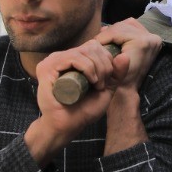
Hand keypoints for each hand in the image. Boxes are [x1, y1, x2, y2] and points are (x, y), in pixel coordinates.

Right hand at [25, 41, 127, 164]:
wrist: (67, 126)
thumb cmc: (83, 110)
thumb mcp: (106, 89)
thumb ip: (116, 74)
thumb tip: (125, 55)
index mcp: (73, 59)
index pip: (94, 46)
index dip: (106, 59)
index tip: (107, 80)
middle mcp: (62, 57)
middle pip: (91, 47)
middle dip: (104, 65)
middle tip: (102, 85)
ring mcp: (53, 61)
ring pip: (84, 51)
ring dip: (97, 68)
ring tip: (97, 85)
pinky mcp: (46, 68)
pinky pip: (73, 57)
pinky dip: (87, 67)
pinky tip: (91, 81)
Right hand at [94, 18, 161, 91]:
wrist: (128, 90)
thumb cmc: (117, 79)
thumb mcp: (109, 63)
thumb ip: (105, 48)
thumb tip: (101, 32)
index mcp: (142, 42)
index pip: (117, 31)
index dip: (102, 36)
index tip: (93, 42)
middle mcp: (151, 38)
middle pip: (123, 26)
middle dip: (108, 33)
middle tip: (98, 41)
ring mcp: (154, 38)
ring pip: (128, 24)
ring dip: (115, 31)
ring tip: (105, 40)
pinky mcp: (153, 39)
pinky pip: (134, 27)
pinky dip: (124, 31)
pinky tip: (115, 39)